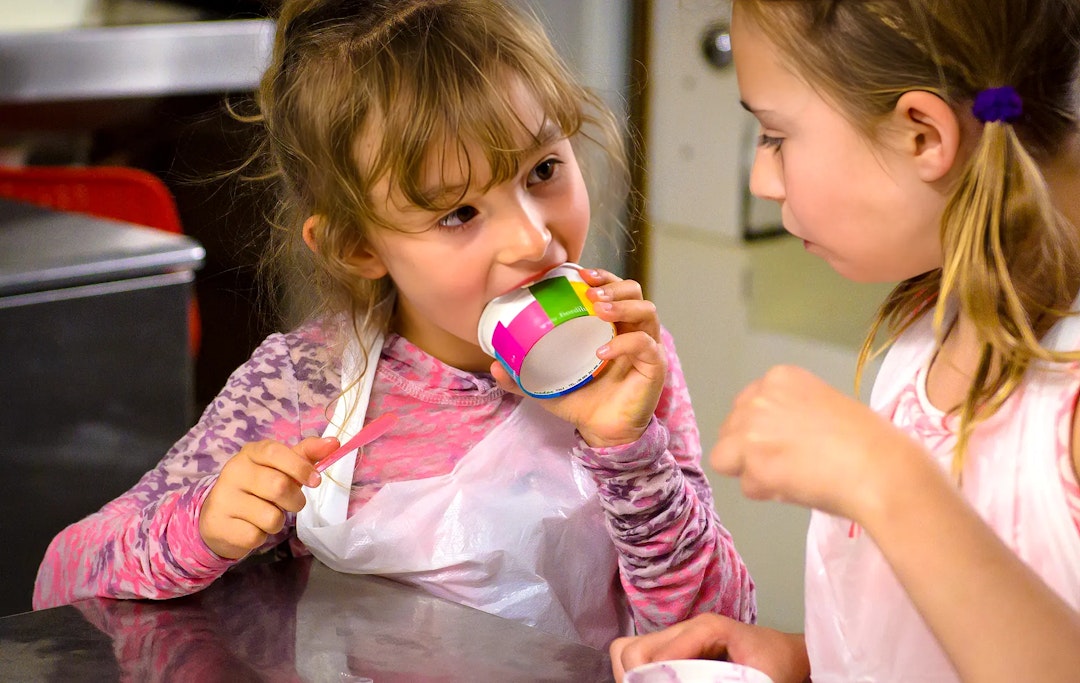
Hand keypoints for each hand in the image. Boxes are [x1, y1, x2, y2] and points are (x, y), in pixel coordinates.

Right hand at [199, 437, 337, 558]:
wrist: (218, 518)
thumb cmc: (257, 488)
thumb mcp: (279, 468)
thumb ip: (305, 455)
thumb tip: (335, 442)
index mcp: (250, 453)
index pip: (275, 452)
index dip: (299, 466)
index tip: (316, 480)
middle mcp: (233, 472)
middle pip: (278, 486)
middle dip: (295, 500)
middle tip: (293, 502)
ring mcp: (224, 499)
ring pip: (270, 516)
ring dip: (278, 521)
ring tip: (267, 515)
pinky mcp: (220, 526)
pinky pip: (257, 535)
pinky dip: (262, 535)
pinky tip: (251, 527)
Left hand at [491, 268, 666, 446]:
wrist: (601, 432)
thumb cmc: (582, 401)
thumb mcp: (546, 385)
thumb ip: (521, 376)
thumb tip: (494, 365)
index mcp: (611, 325)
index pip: (614, 289)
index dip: (602, 276)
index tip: (580, 274)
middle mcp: (632, 331)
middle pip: (635, 291)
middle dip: (613, 285)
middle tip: (590, 292)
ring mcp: (646, 347)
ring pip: (647, 311)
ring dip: (622, 305)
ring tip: (598, 310)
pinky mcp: (654, 367)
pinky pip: (645, 345)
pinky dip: (624, 343)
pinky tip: (601, 351)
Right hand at [609, 614, 809, 682]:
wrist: (784, 653)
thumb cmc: (775, 663)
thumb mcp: (761, 679)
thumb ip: (733, 682)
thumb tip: (693, 682)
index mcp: (706, 629)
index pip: (660, 653)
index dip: (655, 679)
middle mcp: (684, 629)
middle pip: (633, 648)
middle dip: (635, 677)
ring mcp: (676, 638)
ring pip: (628, 650)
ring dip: (631, 675)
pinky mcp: (674, 648)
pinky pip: (639, 656)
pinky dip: (636, 674)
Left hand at [709, 365, 922, 520]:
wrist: (881, 468)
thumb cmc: (870, 440)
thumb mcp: (825, 406)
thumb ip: (792, 414)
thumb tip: (775, 439)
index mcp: (780, 378)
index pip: (747, 404)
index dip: (762, 428)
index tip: (785, 442)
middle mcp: (758, 398)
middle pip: (730, 429)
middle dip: (750, 450)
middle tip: (788, 464)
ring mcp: (751, 431)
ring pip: (726, 457)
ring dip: (751, 471)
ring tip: (789, 478)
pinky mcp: (753, 465)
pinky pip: (745, 486)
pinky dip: (765, 493)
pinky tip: (797, 488)